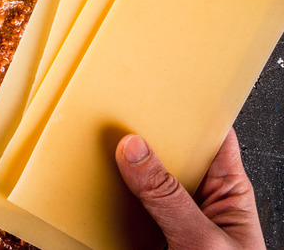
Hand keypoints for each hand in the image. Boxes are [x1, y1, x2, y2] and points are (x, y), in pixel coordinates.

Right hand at [115, 129, 264, 249]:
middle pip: (170, 155)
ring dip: (127, 172)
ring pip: (146, 181)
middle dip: (147, 140)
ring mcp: (173, 216)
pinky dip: (114, 199)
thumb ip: (168, 197)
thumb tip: (135, 150)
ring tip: (107, 157)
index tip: (158, 98)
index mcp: (229, 191)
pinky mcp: (150, 234)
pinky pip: (128, 208)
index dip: (188, 114)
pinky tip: (104, 191)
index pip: (210, 137)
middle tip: (121, 127)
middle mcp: (200, 200)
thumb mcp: (202, 239)